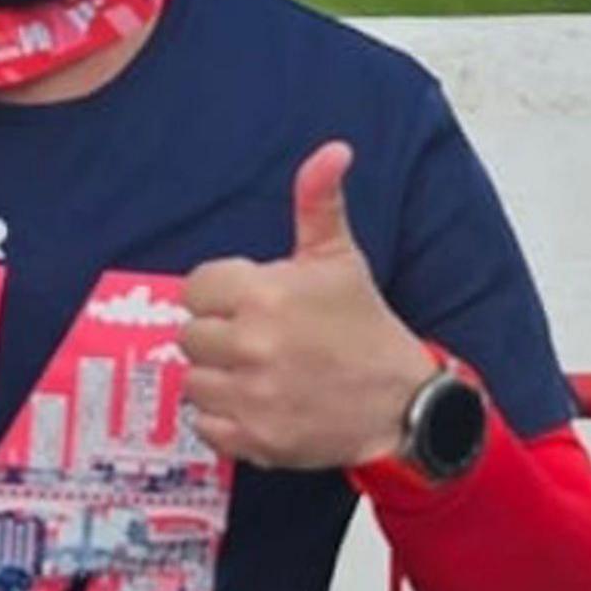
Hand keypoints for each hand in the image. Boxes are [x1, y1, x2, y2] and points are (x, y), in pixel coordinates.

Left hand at [180, 141, 438, 470]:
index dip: (219, 294)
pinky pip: (204, 426)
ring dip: (218, 378)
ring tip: (256, 373)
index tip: (246, 303)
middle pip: (190, 336)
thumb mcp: (339, 258)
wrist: (400, 403)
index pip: (195, 289)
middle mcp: (252, 345)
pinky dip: (223, 420)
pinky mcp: (253, 440)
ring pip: (193, 381)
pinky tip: (256, 404)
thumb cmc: (363, 327)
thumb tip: (332, 150)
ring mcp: (251, 397)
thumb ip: (319, 202)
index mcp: (264, 294)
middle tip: (255, 340)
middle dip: (218, 335)